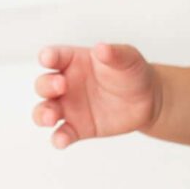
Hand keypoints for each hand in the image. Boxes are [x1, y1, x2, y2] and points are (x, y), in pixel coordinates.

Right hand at [31, 42, 158, 148]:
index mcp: (73, 61)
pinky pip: (62, 134)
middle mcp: (65, 84)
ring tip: (51, 118)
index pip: (53, 56)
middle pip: (43, 84)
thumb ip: (114, 53)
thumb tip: (101, 48)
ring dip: (43, 114)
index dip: (47, 57)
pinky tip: (61, 140)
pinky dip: (58, 138)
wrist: (147, 100)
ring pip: (45, 111)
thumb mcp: (128, 57)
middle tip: (61, 86)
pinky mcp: (77, 128)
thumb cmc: (131, 72)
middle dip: (47, 85)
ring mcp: (69, 107)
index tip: (48, 59)